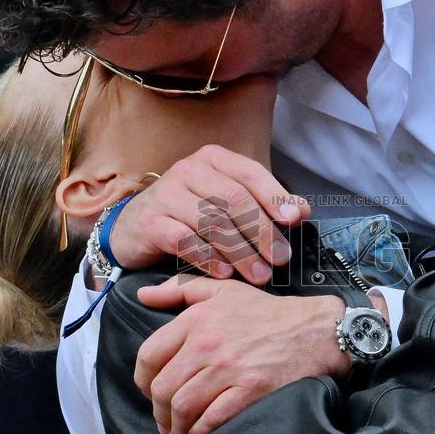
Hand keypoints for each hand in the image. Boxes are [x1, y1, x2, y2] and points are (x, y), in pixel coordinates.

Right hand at [109, 145, 309, 284]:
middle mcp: (188, 170)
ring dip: (240, 252)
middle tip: (279, 259)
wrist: (133, 229)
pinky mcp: (150, 221)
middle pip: (233, 199)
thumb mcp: (224, 203)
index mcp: (213, 159)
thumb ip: (262, 204)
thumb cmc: (187, 216)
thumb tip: (301, 211)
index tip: (293, 222)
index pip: (250, 174)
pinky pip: (185, 241)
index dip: (274, 196)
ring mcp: (167, 194)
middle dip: (261, 231)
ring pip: (212, 222)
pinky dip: (209, 259)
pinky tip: (225, 274)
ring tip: (259, 274)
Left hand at [135, 275, 349, 433]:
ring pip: (183, 407)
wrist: (316, 330)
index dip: (142, 380)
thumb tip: (144, 294)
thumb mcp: (223, 290)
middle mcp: (207, 344)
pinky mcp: (250, 390)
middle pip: (162, 388)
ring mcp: (228, 369)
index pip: (148, 356)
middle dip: (159, 412)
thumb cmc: (269, 312)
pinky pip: (212, 419)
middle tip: (165, 422)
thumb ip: (180, 289)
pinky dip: (201, 432)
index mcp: (196, 320)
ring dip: (176, 428)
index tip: (150, 392)